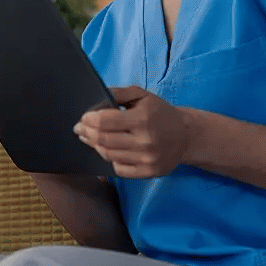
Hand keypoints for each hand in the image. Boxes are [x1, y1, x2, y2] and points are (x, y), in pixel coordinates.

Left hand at [73, 86, 192, 178]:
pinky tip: (107, 150)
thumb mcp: (143, 95)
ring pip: (108, 155)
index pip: (105, 121)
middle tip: (79, 129)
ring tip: (89, 138)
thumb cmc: (160, 113)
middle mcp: (145, 141)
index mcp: (142, 119)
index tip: (83, 118)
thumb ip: (119, 93)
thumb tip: (97, 96)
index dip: (89, 119)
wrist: (187, 136)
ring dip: (95, 145)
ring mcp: (147, 159)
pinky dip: (110, 159)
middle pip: (103, 140)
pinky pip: (119, 169)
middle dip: (86, 133)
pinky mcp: (149, 172)